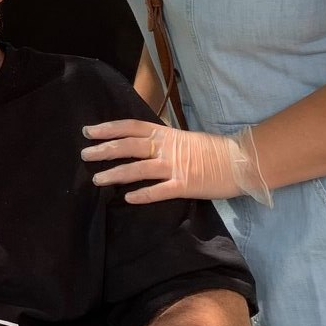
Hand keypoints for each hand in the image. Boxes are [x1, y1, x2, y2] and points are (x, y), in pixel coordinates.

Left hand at [83, 119, 244, 202]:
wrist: (241, 160)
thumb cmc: (213, 150)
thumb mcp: (184, 138)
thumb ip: (163, 141)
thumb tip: (140, 143)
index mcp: (166, 134)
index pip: (132, 127)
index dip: (109, 129)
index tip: (89, 131)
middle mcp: (167, 148)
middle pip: (129, 146)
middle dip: (105, 150)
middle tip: (84, 154)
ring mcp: (175, 167)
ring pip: (139, 169)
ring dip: (116, 174)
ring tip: (97, 179)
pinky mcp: (185, 185)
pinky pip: (160, 191)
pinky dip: (143, 194)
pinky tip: (128, 198)